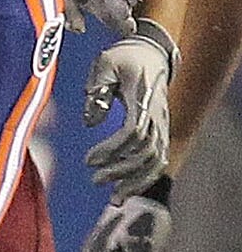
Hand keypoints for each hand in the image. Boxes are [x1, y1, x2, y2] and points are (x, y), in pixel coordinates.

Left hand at [82, 23, 175, 191]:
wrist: (151, 53)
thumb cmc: (123, 58)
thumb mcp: (105, 63)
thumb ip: (96, 90)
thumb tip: (91, 123)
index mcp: (144, 99)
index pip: (135, 131)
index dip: (113, 149)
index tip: (89, 160)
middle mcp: (158, 115)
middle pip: (146, 151)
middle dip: (121, 170)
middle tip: (95, 179)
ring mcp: (162, 125)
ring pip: (156, 161)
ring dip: (135, 181)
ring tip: (112, 198)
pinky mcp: (159, 132)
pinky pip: (157, 161)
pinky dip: (144, 179)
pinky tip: (124, 194)